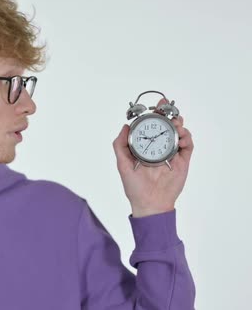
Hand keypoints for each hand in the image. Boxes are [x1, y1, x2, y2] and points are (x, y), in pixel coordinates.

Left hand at [112, 98, 194, 216]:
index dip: (156, 114)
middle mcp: (160, 148)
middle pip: (168, 126)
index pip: (152, 126)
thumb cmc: (134, 187)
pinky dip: (187, 138)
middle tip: (168, 108)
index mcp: (146, 147)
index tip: (157, 105)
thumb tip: (125, 127)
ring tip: (175, 124)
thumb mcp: (122, 164)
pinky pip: (188, 146)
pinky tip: (181, 137)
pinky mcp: (182, 162)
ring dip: (179, 125)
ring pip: (180, 133)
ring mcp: (172, 154)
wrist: (150, 204)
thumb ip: (120, 145)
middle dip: (170, 114)